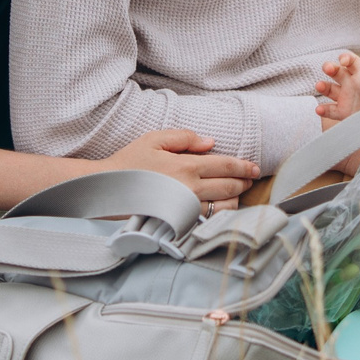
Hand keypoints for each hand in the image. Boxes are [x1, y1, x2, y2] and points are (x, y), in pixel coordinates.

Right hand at [102, 129, 258, 210]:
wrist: (105, 190)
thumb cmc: (128, 163)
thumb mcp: (153, 139)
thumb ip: (184, 137)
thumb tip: (210, 142)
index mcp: (186, 165)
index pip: (226, 165)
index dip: (244, 166)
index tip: (254, 167)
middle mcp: (190, 187)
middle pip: (230, 186)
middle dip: (244, 182)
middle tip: (250, 179)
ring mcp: (186, 207)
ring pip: (224, 206)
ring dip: (236, 199)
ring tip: (237, 193)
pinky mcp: (180, 222)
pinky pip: (209, 220)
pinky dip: (220, 214)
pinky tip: (221, 209)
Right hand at [314, 50, 359, 122]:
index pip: (352, 61)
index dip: (346, 58)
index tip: (343, 61)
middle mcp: (351, 83)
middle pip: (337, 71)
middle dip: (330, 67)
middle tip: (328, 68)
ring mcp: (345, 98)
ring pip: (329, 88)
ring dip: (322, 86)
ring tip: (319, 86)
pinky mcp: (343, 113)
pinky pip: (331, 110)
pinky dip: (323, 109)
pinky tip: (319, 110)